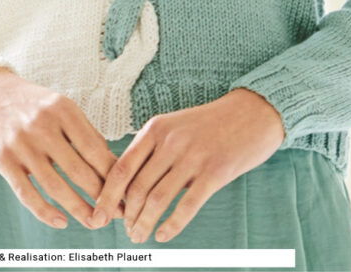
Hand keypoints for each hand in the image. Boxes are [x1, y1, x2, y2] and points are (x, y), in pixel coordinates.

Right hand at [0, 67, 125, 229]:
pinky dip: (45, 212)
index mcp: (62, 109)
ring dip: (77, 209)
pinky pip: (27, 193)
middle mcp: (42, 125)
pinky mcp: (3, 161)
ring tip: (94, 222)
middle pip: (77, 169)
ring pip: (55, 186)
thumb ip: (84, 131)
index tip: (125, 191)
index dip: (112, 174)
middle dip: (100, 195)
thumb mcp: (61, 106)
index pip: (94, 148)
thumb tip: (111, 164)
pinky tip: (62, 222)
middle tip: (115, 212)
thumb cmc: (34, 105)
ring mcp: (21, 144)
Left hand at [89, 88, 285, 242]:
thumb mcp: (175, 126)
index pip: (122, 167)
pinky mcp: (215, 172)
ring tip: (140, 237)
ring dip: (145, 224)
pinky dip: (171, 226)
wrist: (252, 112)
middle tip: (127, 232)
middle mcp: (171, 141)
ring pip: (157, 199)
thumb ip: (152, 149)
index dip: (107, 195)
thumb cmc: (210, 124)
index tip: (98, 215)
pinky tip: (163, 236)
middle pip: (137, 187)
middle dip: (127, 216)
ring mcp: (193, 156)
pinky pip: (186, 206)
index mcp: (156, 128)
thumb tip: (127, 185)